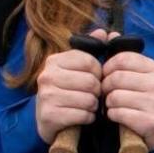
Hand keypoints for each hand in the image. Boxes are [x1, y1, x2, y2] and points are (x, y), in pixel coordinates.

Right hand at [34, 28, 106, 143]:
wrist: (48, 119)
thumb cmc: (67, 90)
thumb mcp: (76, 68)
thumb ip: (91, 49)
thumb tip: (107, 33)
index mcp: (54, 60)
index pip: (90, 62)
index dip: (99, 73)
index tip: (95, 78)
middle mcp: (46, 76)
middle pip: (90, 82)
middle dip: (97, 91)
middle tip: (93, 95)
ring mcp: (46, 96)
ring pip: (88, 100)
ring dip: (93, 106)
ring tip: (88, 106)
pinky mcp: (49, 116)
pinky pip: (82, 115)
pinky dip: (88, 117)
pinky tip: (82, 116)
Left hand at [102, 32, 153, 149]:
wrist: (148, 132)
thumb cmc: (135, 100)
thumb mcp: (131, 76)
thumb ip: (119, 54)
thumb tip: (108, 33)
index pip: (122, 58)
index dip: (107, 68)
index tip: (106, 77)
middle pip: (117, 77)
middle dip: (106, 87)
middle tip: (107, 94)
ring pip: (115, 96)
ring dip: (108, 103)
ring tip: (114, 106)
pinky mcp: (152, 122)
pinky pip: (118, 113)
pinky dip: (113, 116)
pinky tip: (118, 117)